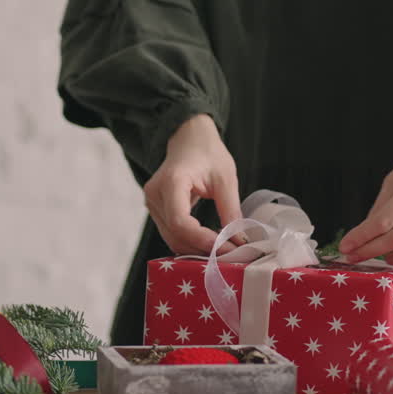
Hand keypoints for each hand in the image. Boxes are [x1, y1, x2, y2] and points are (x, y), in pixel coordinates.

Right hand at [143, 114, 243, 255]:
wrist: (189, 139)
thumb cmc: (207, 153)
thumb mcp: (226, 179)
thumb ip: (231, 210)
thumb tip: (240, 241)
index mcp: (171, 181)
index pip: (180, 221)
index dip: (202, 239)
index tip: (227, 247)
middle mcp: (155, 194)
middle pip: (175, 234)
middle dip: (203, 248)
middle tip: (232, 254)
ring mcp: (152, 203)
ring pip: (172, 238)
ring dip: (197, 249)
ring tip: (224, 250)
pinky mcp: (156, 210)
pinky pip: (172, 233)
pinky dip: (191, 242)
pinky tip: (210, 243)